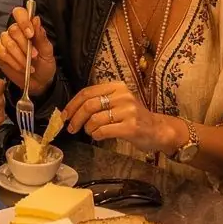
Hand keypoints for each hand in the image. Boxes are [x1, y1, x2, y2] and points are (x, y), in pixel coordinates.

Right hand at [0, 7, 56, 96]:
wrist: (39, 82)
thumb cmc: (44, 64)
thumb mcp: (47, 51)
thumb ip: (41, 35)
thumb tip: (36, 19)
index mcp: (27, 27)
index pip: (20, 13)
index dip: (23, 21)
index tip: (30, 34)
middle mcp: (14, 32)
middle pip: (13, 30)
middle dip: (24, 45)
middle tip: (34, 56)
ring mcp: (5, 42)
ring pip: (7, 43)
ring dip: (20, 56)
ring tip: (29, 65)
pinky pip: (2, 54)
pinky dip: (13, 62)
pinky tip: (21, 68)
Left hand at [62, 81, 177, 151]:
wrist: (158, 129)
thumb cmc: (134, 117)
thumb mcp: (118, 102)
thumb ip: (99, 102)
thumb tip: (72, 110)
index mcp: (117, 86)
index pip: (87, 92)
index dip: (72, 104)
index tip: (64, 115)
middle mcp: (122, 96)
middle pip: (89, 105)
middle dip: (75, 118)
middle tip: (71, 128)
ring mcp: (128, 111)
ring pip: (95, 119)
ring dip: (88, 128)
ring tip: (90, 132)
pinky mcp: (130, 127)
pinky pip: (104, 131)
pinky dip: (96, 135)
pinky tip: (99, 136)